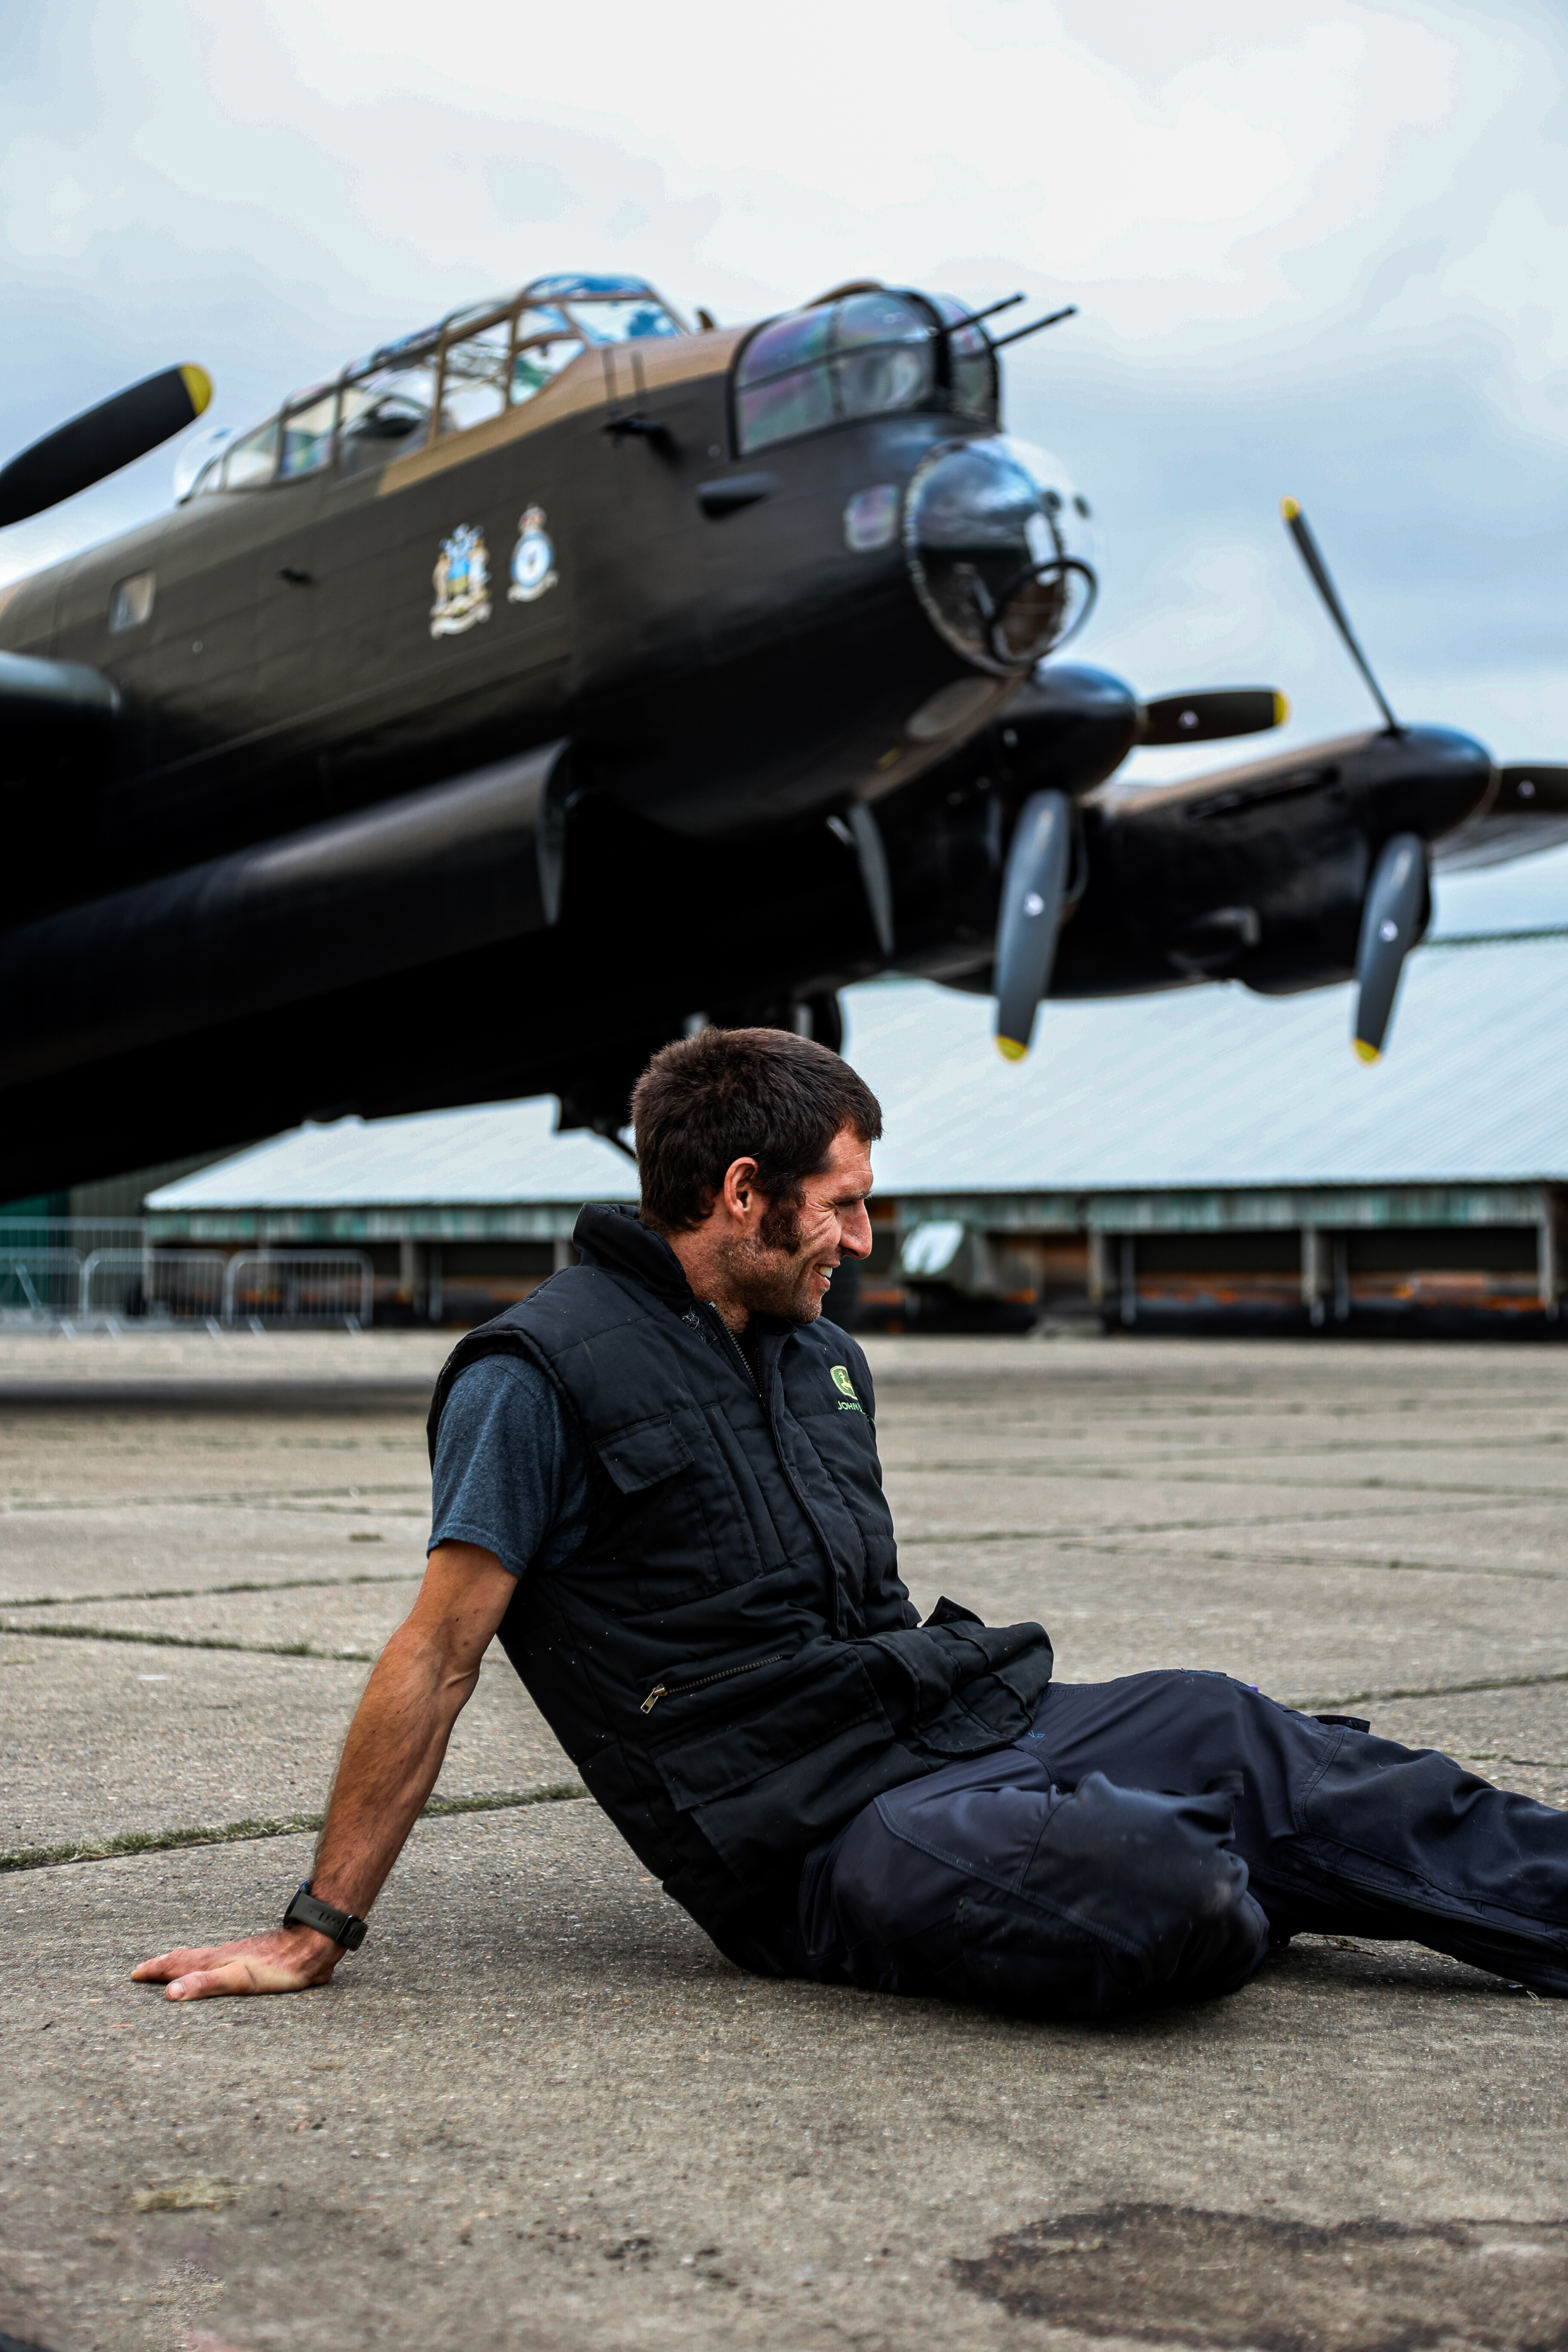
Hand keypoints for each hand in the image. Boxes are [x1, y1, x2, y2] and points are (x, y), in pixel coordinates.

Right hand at [132, 1923, 340, 2000]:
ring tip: (173, 1966)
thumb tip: (169, 1993)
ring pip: (202, 1958)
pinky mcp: (252, 1957)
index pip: (176, 1964)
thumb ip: (205, 1985)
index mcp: (214, 1961)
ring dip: (183, 1963)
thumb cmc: (277, 1967)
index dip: (155, 1970)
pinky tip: (216, 1966)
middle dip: (163, 1965)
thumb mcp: (238, 1979)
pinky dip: (205, 1964)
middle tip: (144, 1970)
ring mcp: (237, 1954)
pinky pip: (219, 1960)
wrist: (310, 1946)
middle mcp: (222, 1955)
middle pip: (186, 1959)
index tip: (133, 1974)